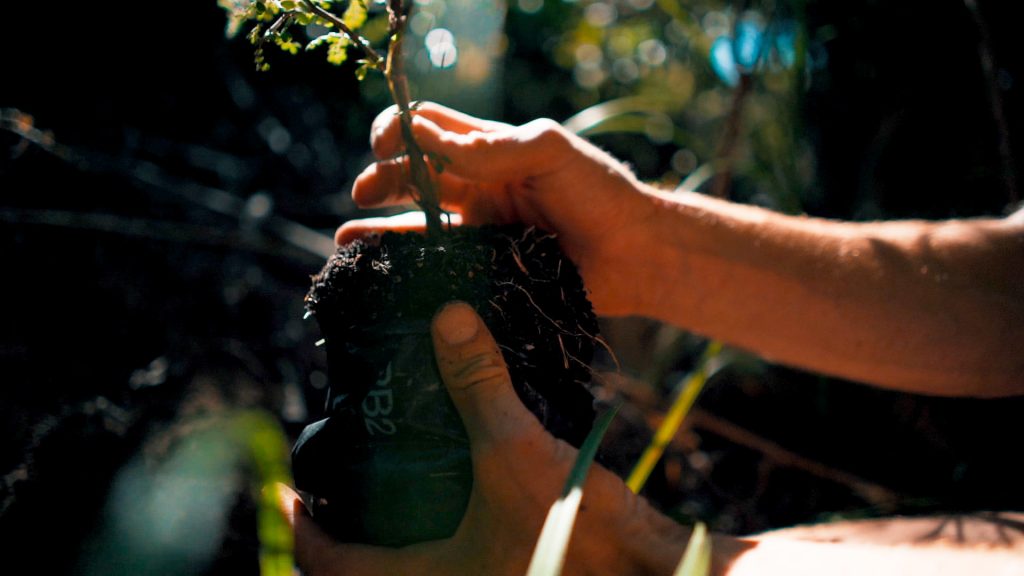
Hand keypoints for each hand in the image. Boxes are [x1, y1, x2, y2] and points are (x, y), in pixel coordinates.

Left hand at [279, 302, 695, 574]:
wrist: (651, 574)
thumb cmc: (576, 531)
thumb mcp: (517, 450)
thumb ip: (479, 384)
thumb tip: (447, 316)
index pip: (327, 565)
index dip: (297, 525)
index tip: (287, 489)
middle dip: (338, 536)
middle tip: (331, 488)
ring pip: (409, 571)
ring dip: (388, 536)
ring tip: (382, 486)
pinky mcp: (510, 573)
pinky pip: (450, 563)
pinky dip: (434, 534)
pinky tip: (452, 492)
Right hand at [335, 103, 665, 316]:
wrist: (635, 255)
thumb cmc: (600, 192)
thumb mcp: (552, 151)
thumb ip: (497, 147)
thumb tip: (428, 140)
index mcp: (488, 151)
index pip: (427, 128)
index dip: (399, 129)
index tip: (387, 145)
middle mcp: (475, 187)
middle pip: (411, 175)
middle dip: (381, 178)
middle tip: (366, 193)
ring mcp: (477, 231)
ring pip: (413, 223)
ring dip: (377, 228)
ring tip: (348, 238)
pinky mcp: (482, 271)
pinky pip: (434, 266)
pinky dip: (401, 264)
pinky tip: (370, 268)